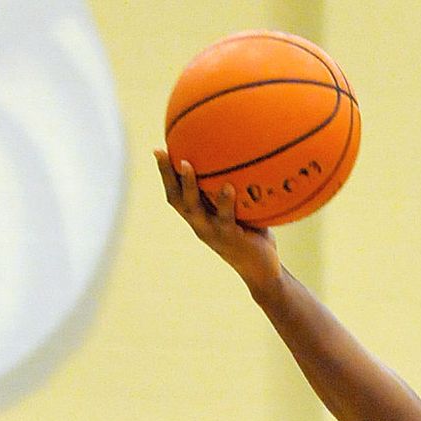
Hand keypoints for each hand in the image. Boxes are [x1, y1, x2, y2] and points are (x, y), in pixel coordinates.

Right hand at [154, 150, 280, 294]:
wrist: (263, 270)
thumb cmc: (253, 235)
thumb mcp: (241, 210)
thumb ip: (236, 189)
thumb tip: (241, 155)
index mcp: (199, 217)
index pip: (176, 194)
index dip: (165, 174)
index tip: (158, 150)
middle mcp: (201, 225)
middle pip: (177, 199)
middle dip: (167, 175)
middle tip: (162, 153)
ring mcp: (214, 233)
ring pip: (194, 208)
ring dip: (188, 186)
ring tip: (185, 164)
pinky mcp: (231, 239)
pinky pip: (225, 218)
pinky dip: (225, 202)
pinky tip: (228, 187)